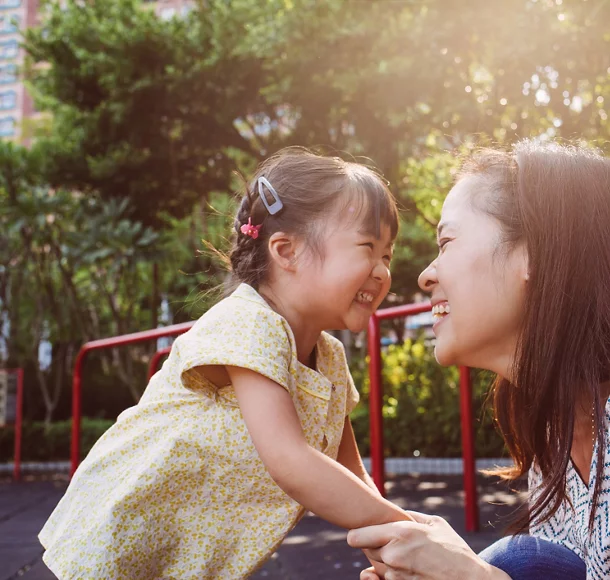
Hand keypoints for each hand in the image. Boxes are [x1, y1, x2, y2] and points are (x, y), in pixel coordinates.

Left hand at [348, 511, 509, 579]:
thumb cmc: (455, 550)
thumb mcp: (434, 523)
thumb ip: (409, 515)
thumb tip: (391, 511)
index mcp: (400, 534)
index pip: (356, 536)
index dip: (358, 535)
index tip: (364, 534)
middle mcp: (393, 556)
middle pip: (365, 551)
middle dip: (375, 547)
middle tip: (394, 545)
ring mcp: (396, 577)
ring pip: (376, 568)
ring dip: (384, 564)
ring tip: (408, 559)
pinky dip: (390, 577)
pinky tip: (405, 571)